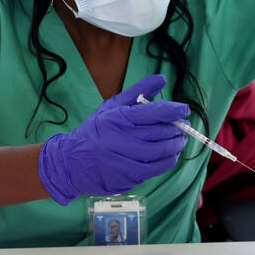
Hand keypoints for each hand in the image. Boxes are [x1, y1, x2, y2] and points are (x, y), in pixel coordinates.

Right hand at [39, 74, 189, 204]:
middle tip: (183, 126)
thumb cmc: (94, 131)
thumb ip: (137, 92)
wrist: (71, 163)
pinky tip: (171, 156)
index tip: (184, 110)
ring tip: (180, 140)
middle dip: (176, 128)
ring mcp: (123, 159)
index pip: (151, 112)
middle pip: (158, 132)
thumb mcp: (111, 107)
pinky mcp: (127, 176)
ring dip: (175, 145)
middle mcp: (120, 138)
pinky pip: (155, 168)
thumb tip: (162, 78)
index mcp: (117, 118)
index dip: (172, 110)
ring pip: (160, 151)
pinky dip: (168, 161)